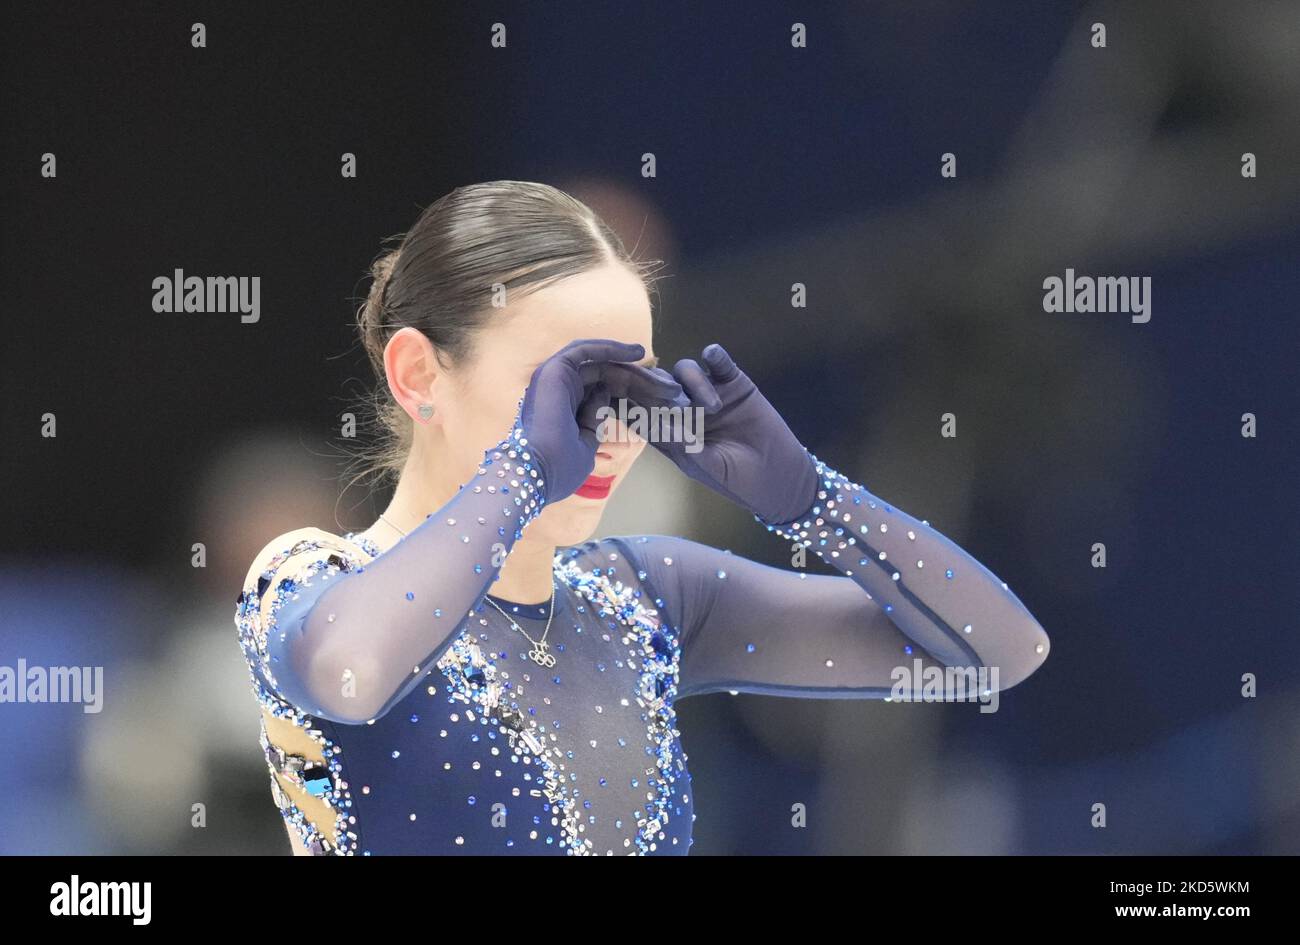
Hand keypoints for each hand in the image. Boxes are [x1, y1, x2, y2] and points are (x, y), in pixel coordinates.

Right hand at [516, 339, 683, 501]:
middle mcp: (559, 389)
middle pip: (608, 376)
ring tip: (663, 378)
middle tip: (673, 391)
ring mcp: (555, 376)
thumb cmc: (559, 470)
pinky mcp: (555, 369)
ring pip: (602, 364)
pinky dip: (611, 348)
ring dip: (633, 369)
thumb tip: (606, 400)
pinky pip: (587, 351)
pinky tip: (637, 353)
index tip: (664, 401)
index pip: (605, 392)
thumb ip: (594, 421)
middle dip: (643, 384)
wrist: (539, 474)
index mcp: (565, 408)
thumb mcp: (586, 444)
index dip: (636, 395)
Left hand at [643, 343, 818, 525]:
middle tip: (662, 392)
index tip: (614, 396)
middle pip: (659, 385)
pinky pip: (720, 364)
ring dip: (694, 383)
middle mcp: (683, 407)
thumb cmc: (735, 478)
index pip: (642, 412)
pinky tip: (714, 355)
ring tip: (713, 407)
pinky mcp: (733, 382)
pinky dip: (716, 357)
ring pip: (686, 372)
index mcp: (669, 430)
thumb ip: (683, 445)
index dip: (628, 403)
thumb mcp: (706, 465)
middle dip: (656, 383)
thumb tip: (658, 424)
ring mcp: (707, 392)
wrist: (775, 474)